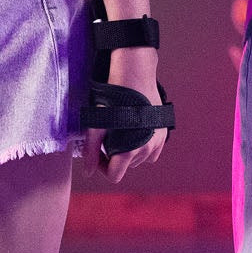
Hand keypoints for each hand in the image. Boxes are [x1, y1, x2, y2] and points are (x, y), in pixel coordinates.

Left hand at [97, 44, 166, 180]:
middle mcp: (146, 149)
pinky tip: (135, 132)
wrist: (135, 77)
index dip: (102, 167)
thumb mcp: (97, 126)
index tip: (98, 153)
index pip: (114, 175)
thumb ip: (91, 152)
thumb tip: (89, 173)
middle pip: (126, 166)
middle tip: (107, 137)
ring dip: (129, 152)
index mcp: (129, 151)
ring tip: (121, 132)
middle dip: (115, 156)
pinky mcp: (163, 133)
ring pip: (139, 160)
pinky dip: (143, 147)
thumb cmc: (113, 100)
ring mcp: (157, 142)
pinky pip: (152, 152)